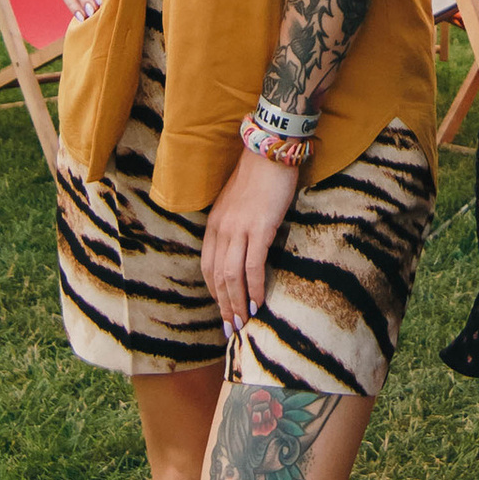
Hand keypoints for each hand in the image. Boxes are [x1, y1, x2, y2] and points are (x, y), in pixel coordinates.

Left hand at [201, 146, 301, 335]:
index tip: (224, 311)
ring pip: (231, 277)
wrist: (270, 152)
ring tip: (246, 322)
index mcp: (214, 225)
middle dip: (224, 306)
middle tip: (233, 328)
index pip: (207, 268)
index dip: (214, 293)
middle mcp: (221, 229)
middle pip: (217, 277)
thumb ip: (235, 227)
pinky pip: (253, 266)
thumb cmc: (258, 177)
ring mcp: (239, 229)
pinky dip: (254, 288)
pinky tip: (260, 302)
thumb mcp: (237, 205)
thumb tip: (242, 252)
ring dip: (237, 303)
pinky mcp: (260, 228)